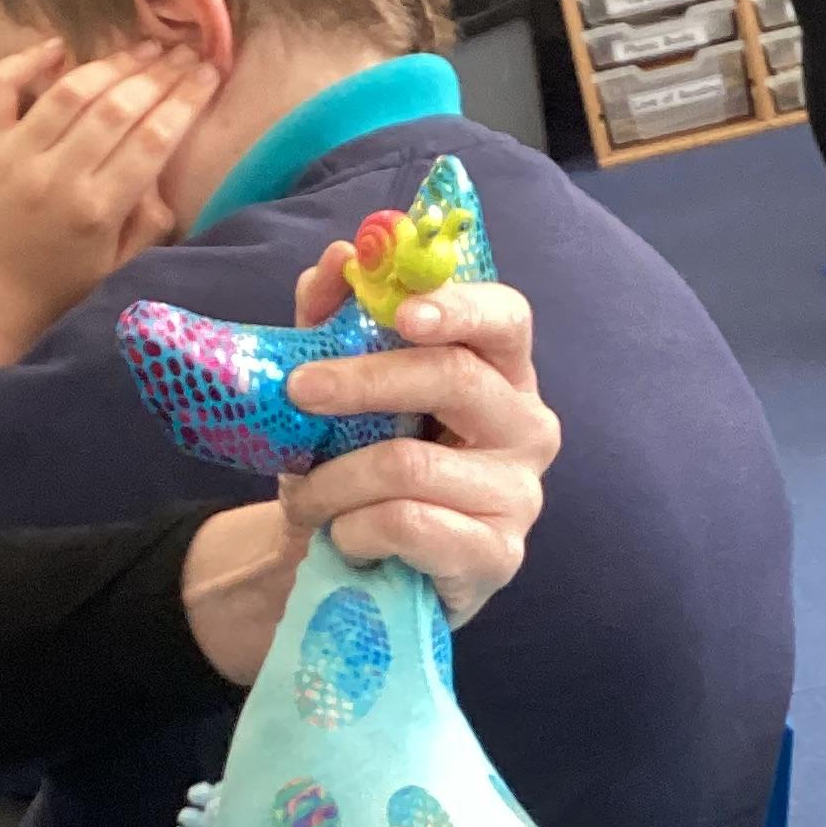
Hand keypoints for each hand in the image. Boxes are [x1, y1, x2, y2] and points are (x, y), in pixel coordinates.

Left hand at [0, 40, 212, 367]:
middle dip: (161, 73)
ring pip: (71, 90)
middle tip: (185, 51)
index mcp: (98, 211)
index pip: (154, 139)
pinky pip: (0, 87)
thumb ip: (147, 223)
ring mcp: (14, 155)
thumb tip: (162, 173)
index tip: (209, 72)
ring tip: (145, 47)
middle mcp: (58, 176)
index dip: (187, 99)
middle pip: (120, 107)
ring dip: (114, 63)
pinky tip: (60, 47)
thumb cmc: (54, 292)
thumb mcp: (116, 271)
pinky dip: (28, 60)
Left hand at [182, 245, 558, 683]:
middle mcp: (527, 426)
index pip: (506, 317)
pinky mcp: (497, 556)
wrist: (356, 568)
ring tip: (305, 496)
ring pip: (411, 464)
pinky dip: (355, 529)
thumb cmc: (360, 467)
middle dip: (363, 382)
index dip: (457, 305)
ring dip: (336, 480)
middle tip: (298, 390)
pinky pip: (408, 525)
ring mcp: (520, 495)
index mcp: (501, 372)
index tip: (399, 312)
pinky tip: (344, 539)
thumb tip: (337, 258)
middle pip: (454, 378)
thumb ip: (333, 320)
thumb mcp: (336, 390)